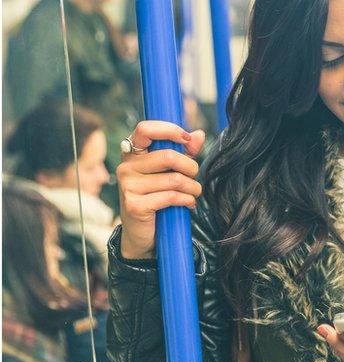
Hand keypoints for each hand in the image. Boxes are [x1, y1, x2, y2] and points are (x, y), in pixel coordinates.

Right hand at [117, 121, 205, 258]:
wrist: (142, 232)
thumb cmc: (157, 196)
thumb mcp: (171, 170)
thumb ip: (184, 151)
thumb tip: (198, 134)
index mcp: (132, 153)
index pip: (145, 129)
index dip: (169, 130)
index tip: (188, 140)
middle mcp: (126, 167)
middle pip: (169, 156)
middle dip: (191, 167)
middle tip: (194, 177)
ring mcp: (128, 186)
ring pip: (174, 179)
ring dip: (193, 187)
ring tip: (193, 192)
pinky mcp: (134, 205)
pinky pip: (171, 197)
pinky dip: (187, 200)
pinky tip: (189, 203)